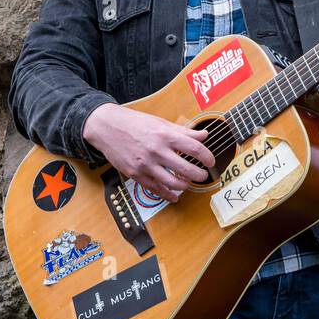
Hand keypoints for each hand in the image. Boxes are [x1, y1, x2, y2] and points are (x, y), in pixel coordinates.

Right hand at [82, 104, 215, 203]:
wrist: (107, 127)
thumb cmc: (135, 123)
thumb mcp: (161, 123)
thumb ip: (184, 132)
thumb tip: (204, 135)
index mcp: (165, 135)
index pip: (194, 148)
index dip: (207, 157)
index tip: (211, 162)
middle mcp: (156, 150)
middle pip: (186, 169)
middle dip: (199, 175)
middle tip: (203, 176)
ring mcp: (145, 164)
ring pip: (173, 182)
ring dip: (185, 185)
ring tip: (188, 183)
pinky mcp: (136, 174)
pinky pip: (156, 189)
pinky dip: (168, 195)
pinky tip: (174, 196)